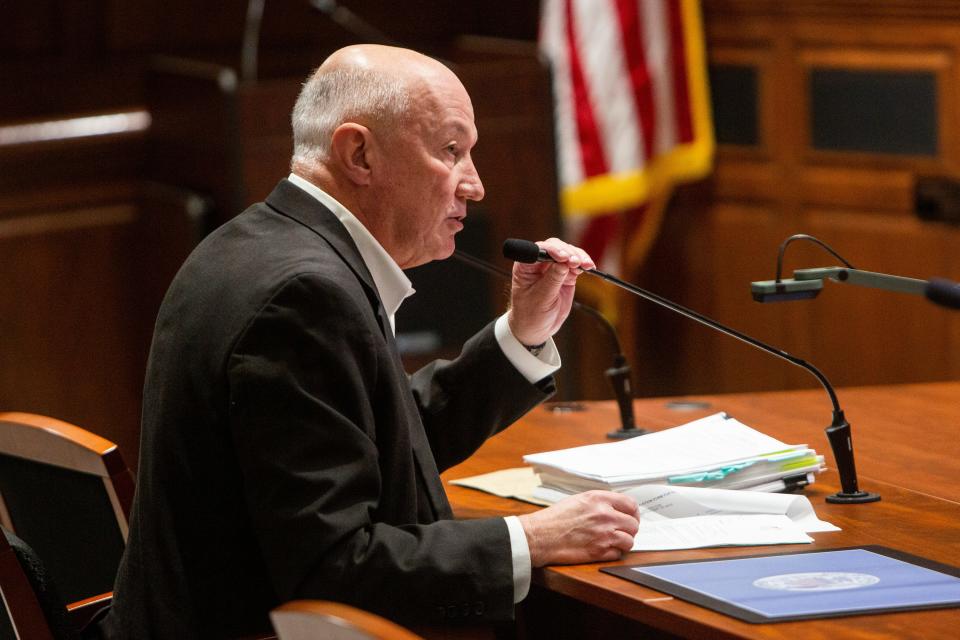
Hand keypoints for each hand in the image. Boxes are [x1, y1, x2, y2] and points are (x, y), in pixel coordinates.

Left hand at [507, 238, 595, 346]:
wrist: (537, 328)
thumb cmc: (531, 314)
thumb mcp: (541, 298)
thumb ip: (552, 280)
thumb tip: (563, 263)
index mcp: (525, 266)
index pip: (538, 250)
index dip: (552, 250)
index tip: (563, 258)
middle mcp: (539, 263)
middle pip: (556, 247)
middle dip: (568, 252)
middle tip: (576, 262)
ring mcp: (553, 267)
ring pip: (568, 253)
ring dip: (578, 257)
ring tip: (586, 265)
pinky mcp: (566, 274)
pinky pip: (576, 264)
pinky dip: (583, 264)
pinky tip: (589, 267)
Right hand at [517, 491, 639, 565]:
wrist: (540, 536)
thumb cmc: (555, 518)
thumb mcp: (578, 500)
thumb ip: (599, 502)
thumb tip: (616, 508)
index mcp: (599, 499)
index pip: (630, 504)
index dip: (633, 513)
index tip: (631, 517)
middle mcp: (604, 515)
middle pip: (633, 524)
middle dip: (629, 529)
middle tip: (621, 532)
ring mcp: (604, 534)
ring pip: (629, 541)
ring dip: (623, 542)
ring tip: (612, 542)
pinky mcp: (599, 552)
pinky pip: (618, 554)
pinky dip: (614, 553)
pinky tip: (603, 549)